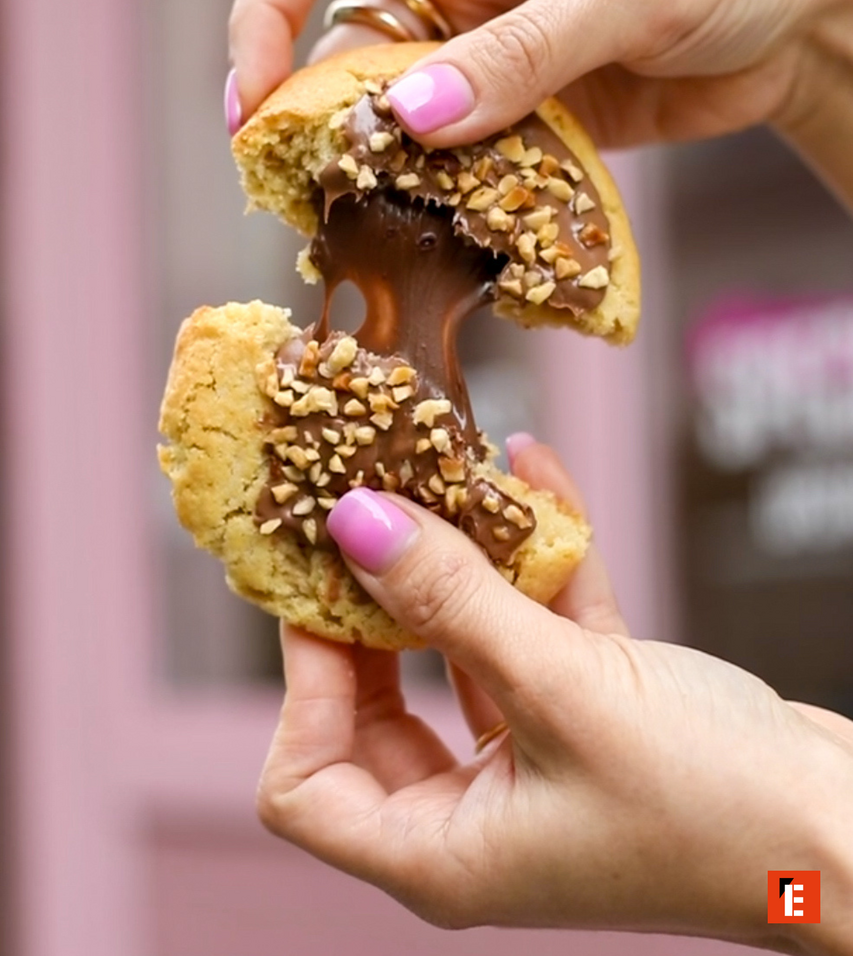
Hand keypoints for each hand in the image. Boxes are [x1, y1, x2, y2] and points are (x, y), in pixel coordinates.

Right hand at [228, 0, 852, 205]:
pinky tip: (440, 231)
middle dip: (306, 113)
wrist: (804, 15)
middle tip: (300, 192)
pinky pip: (454, 154)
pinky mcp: (520, 109)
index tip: (254, 102)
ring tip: (370, 224)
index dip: (260, 9)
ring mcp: (484, 49)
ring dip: (375, 165)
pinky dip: (440, 192)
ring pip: (390, 109)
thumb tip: (412, 118)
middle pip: (333, 37)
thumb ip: (522, 53)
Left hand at [257, 439, 852, 951]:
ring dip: (459, 571)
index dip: (302, 684)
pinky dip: (536, 562)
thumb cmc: (715, 804)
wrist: (851, 830)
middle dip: (372, 610)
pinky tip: (535, 474)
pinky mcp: (590, 714)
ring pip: (460, 655)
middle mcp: (478, 815)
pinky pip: (537, 629)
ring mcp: (534, 763)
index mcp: (443, 851)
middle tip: (366, 518)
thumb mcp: (564, 690)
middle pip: (374, 709)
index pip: (306, 783)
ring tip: (442, 480)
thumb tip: (357, 524)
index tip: (320, 585)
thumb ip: (454, 602)